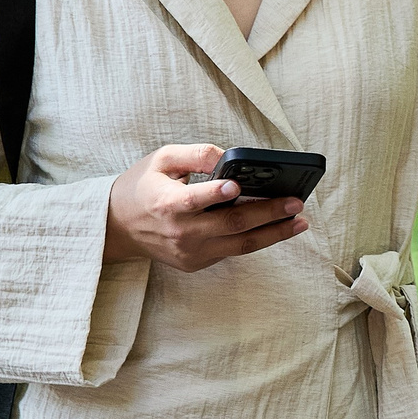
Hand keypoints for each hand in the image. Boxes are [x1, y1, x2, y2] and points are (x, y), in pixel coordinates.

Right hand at [103, 143, 309, 270]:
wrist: (118, 226)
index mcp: (166, 204)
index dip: (214, 194)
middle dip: (266, 213)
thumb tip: (227, 156)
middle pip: (229, 225)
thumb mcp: (162, 159)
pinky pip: (231, 251)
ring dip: (273, 234)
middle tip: (295, 202)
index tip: (236, 186)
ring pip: (239, 246)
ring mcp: (189, 252)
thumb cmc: (143, 186)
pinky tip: (277, 227)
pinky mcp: (196, 263)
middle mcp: (179, 232)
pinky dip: (255, 239)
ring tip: (299, 221)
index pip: (192, 201)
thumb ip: (195, 155)